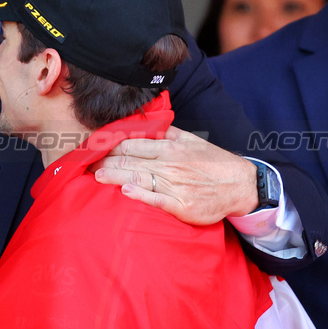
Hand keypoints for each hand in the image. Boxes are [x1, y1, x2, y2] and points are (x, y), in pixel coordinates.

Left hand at [91, 127, 258, 224]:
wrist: (240, 186)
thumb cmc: (214, 163)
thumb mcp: (192, 140)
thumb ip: (167, 133)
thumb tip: (146, 123)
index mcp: (170, 147)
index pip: (132, 144)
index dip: (110, 146)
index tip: (94, 148)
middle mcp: (170, 164)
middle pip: (130, 160)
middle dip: (105, 161)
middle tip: (86, 164)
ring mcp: (175, 185)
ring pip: (138, 177)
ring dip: (114, 176)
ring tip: (95, 176)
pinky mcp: (181, 205)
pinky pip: (156, 198)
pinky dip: (139, 194)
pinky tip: (124, 190)